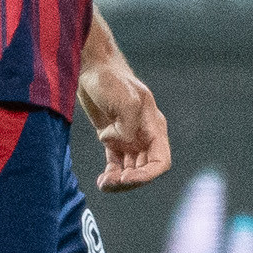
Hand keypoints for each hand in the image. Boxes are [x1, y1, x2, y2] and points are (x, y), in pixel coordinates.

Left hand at [78, 46, 170, 192]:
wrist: (91, 68)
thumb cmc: (111, 79)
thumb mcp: (126, 99)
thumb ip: (129, 126)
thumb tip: (126, 144)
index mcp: (154, 126)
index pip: (161, 160)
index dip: (148, 174)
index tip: (128, 177)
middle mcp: (144, 135)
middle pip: (145, 168)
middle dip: (131, 180)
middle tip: (113, 183)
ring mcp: (129, 137)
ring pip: (130, 169)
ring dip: (120, 181)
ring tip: (104, 184)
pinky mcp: (112, 137)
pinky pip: (116, 164)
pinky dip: (111, 175)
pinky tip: (102, 181)